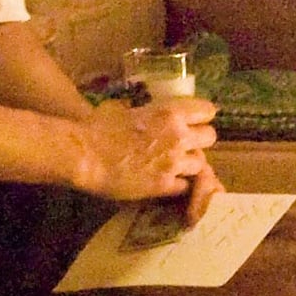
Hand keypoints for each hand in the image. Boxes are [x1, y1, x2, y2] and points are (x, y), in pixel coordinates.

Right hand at [70, 96, 216, 203]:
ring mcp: (174, 162)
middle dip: (199, 142)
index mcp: (170, 112)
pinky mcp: (165, 185)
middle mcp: (179, 136)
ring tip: (174, 167)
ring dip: (190, 165)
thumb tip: (139, 110)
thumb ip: (142, 111)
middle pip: (210, 137)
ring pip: (201, 164)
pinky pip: (185, 186)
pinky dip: (178, 186)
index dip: (201, 118)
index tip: (194, 123)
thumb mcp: (124, 109)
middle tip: (185, 147)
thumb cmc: (97, 127)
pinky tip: (165, 183)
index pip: (207, 111)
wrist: (85, 155)